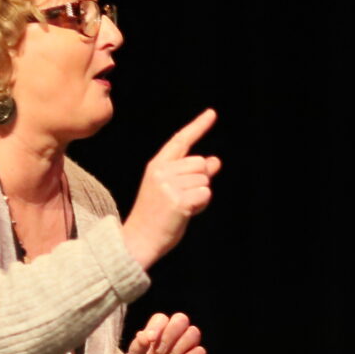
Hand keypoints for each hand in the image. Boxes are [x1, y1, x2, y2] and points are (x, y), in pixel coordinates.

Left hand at [121, 311, 205, 353]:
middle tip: (160, 353)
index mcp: (154, 335)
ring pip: (194, 333)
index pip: (162, 318)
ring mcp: (184, 352)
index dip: (159, 326)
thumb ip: (137, 347)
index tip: (150, 341)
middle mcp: (171, 340)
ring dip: (179, 348)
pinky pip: (200, 352)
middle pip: (181, 319)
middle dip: (170, 335)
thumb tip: (146, 335)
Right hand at [122, 109, 220, 270]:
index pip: (181, 141)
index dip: (198, 126)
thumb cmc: (156, 215)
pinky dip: (201, 206)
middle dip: (200, 180)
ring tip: (181, 207)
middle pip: (200, 164)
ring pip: (204, 181)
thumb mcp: (172, 189)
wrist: (139, 239)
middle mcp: (161, 171)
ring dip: (200, 196)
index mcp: (157, 165)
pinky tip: (185, 213)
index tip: (212, 114)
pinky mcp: (178, 201)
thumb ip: (192, 174)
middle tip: (183, 198)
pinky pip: (205, 195)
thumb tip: (215, 160)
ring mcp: (169, 186)